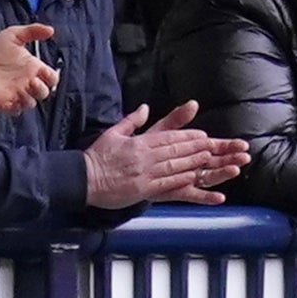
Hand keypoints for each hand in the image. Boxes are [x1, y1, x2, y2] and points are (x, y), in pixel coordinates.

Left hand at [0, 18, 53, 113]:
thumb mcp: (13, 35)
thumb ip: (32, 31)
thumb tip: (51, 30)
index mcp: (33, 68)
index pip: (51, 78)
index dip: (52, 77)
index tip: (43, 71)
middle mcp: (27, 83)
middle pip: (44, 93)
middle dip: (42, 88)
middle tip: (32, 80)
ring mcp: (17, 94)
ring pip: (32, 103)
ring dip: (30, 98)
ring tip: (22, 87)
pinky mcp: (6, 103)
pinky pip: (16, 111)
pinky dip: (17, 107)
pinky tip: (11, 97)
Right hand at [79, 103, 243, 213]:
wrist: (82, 178)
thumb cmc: (97, 157)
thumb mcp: (113, 133)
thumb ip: (132, 121)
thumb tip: (145, 107)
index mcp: (139, 143)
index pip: (168, 137)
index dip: (187, 136)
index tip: (202, 135)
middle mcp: (144, 157)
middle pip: (175, 150)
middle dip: (196, 147)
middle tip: (213, 145)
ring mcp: (144, 174)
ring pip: (174, 166)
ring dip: (192, 162)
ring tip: (208, 159)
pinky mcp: (141, 190)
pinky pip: (165, 185)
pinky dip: (180, 181)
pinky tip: (192, 178)